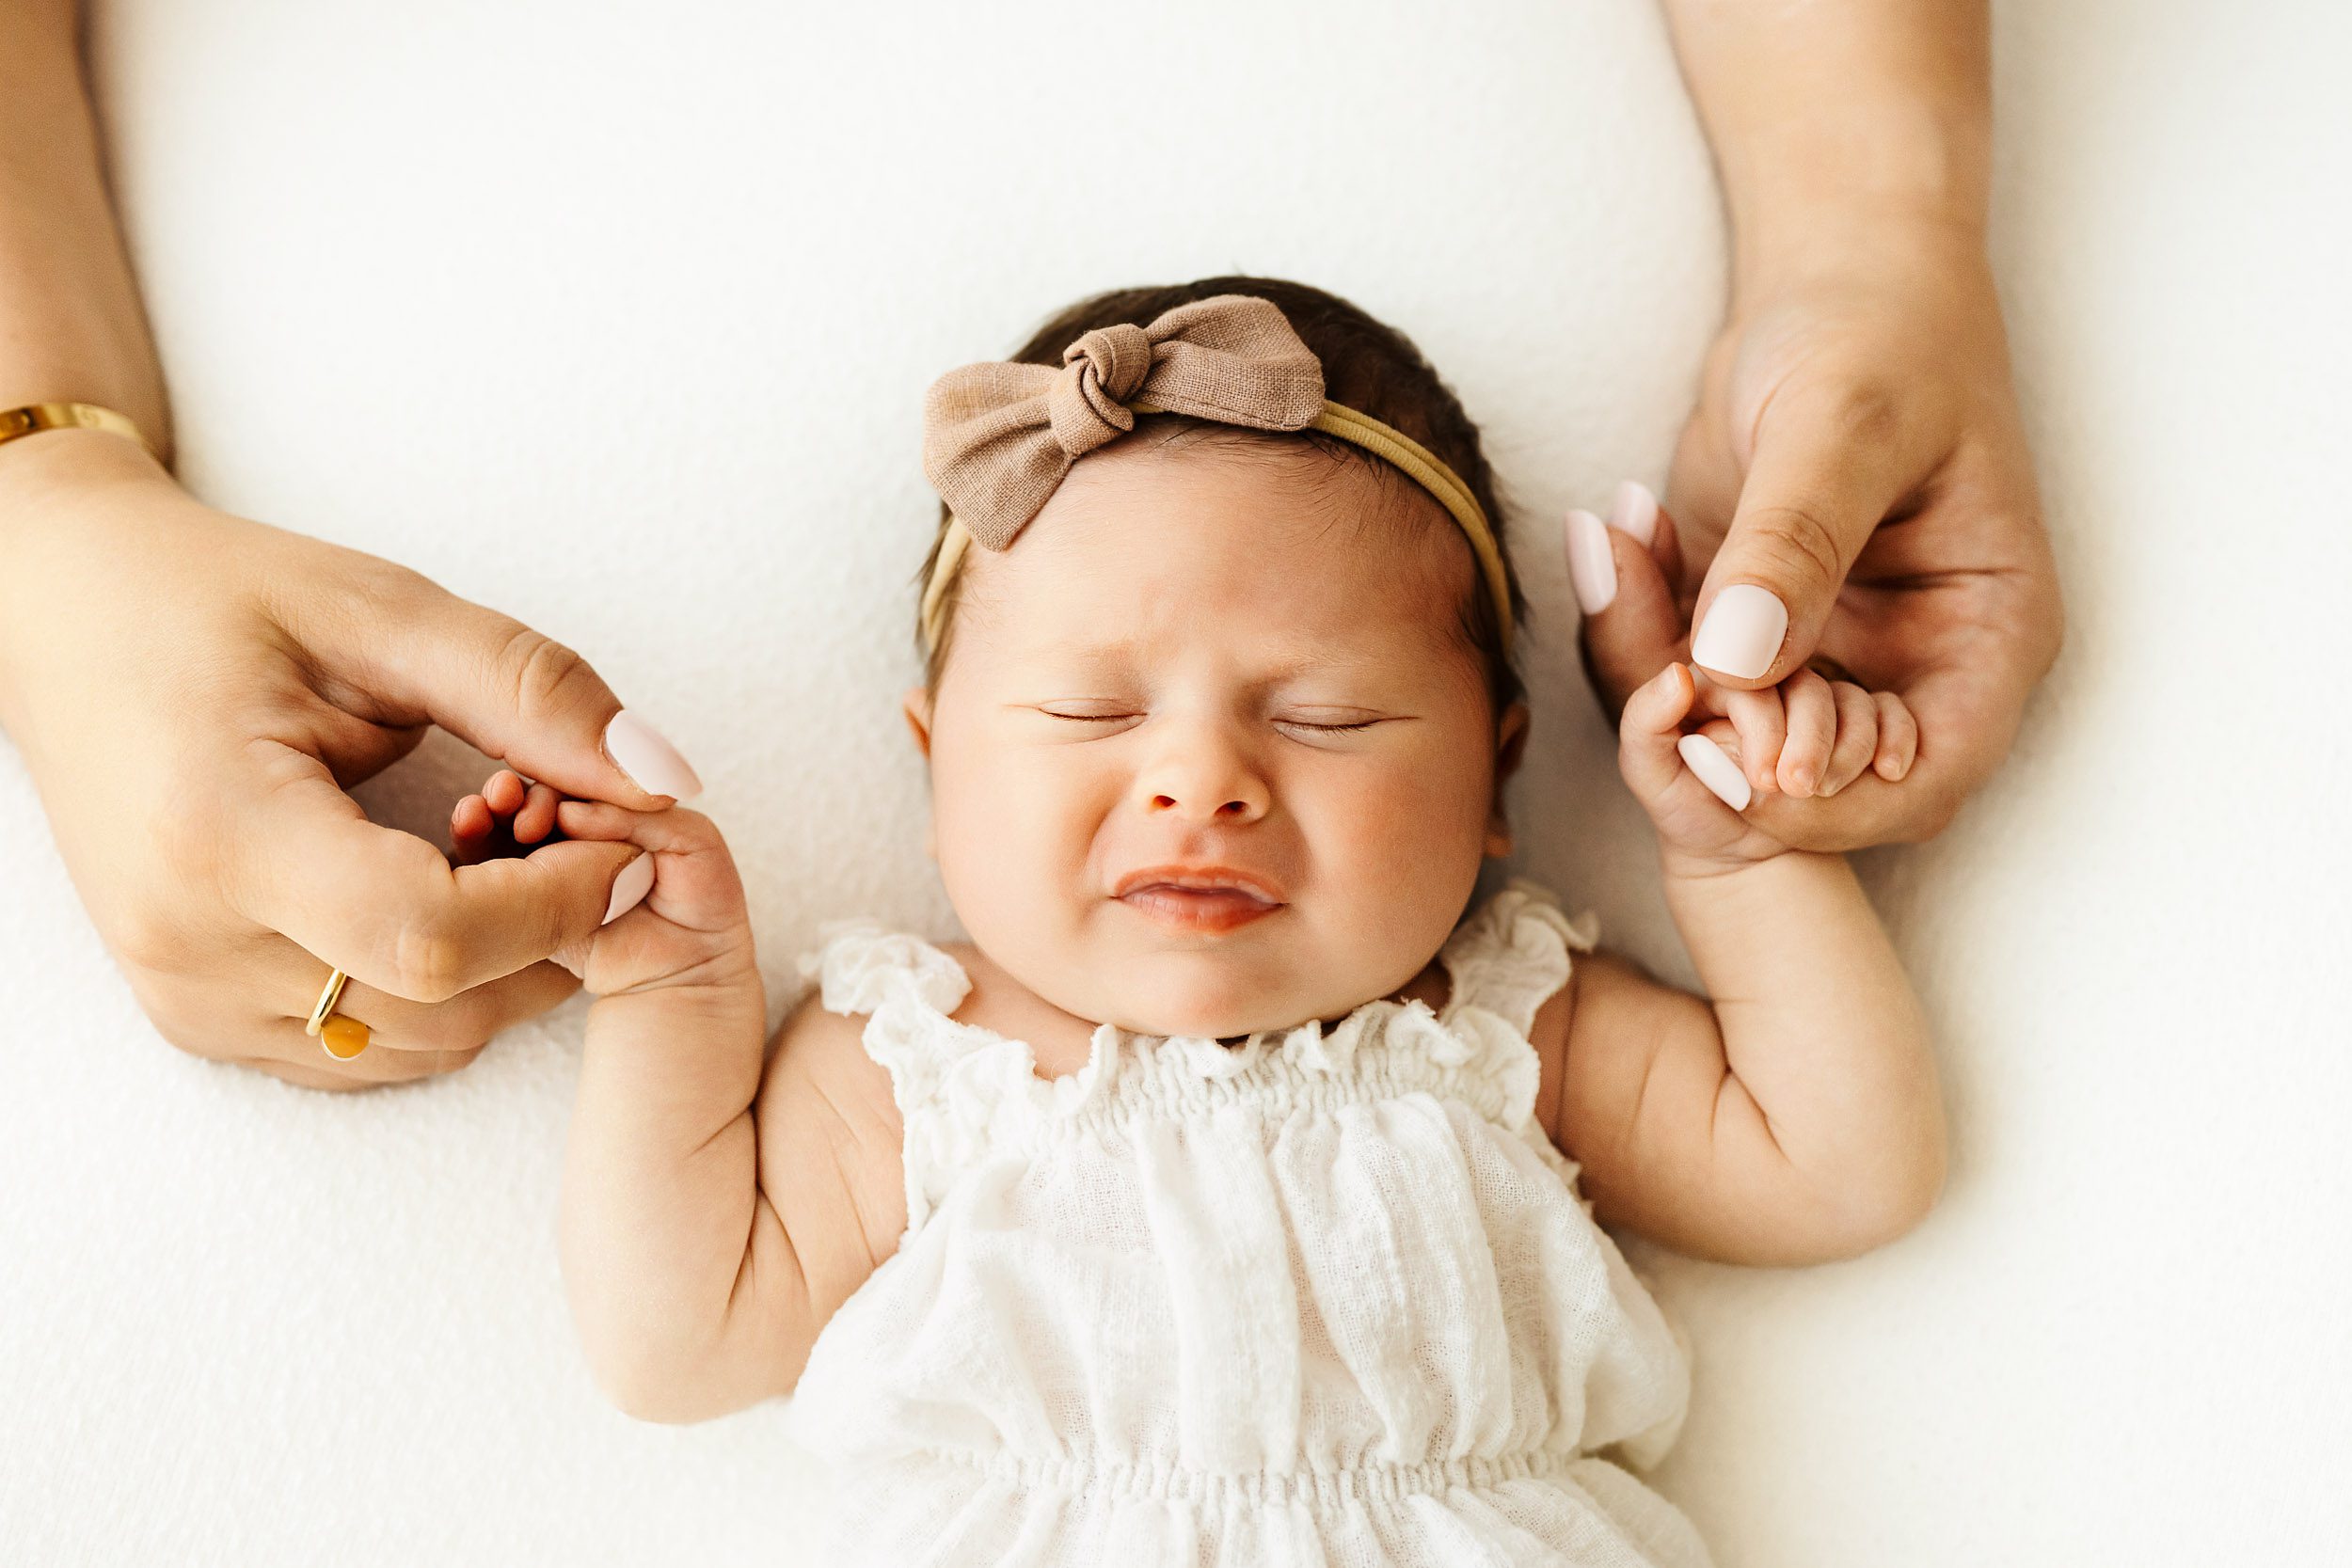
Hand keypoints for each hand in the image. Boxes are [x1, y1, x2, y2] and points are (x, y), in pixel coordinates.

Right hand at [0, 433, 704, 1089]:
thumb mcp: (385, 612)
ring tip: (493, 844)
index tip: (625, 833)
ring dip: (505, 966)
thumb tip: (668, 780)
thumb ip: (534, 692)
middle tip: (565, 821)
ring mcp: (188, 997)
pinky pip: (372, 1050)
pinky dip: (445, 989)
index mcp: (220, 832)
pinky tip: (441, 889)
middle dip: (550, 930)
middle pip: (444, 1007)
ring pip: (423, 1044)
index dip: (561, 901)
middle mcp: (188, 943)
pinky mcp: (201, 1020)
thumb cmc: (218, 601)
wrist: (69, 621)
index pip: (432, 939)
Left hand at [1579, 222, 2061, 847]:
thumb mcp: (1843, 425)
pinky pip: (1672, 675)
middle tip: (1650, 666)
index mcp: (1983, 642)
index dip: (1823, 803)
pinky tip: (1616, 536)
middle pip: (1807, 785)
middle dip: (1713, 747)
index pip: (1918, 782)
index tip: (1728, 758)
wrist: (1834, 278)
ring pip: (1721, 737)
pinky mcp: (1742, 633)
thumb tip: (1735, 665)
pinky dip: (1626, 628)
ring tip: (1618, 553)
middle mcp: (1906, 671)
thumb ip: (1792, 543)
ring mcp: (1820, 659)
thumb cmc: (1877, 333)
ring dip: (1649, 676)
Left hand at [1617, 659, 1915, 876]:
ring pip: (1854, 694)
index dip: (1763, 725)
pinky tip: (1890, 769)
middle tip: (1798, 789)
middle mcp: (1777, 667)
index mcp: (1725, 665)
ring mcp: (1821, 690)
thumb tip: (1676, 676)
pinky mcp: (1859, 714)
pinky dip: (1895, 735)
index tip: (1762, 779)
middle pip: (1810, 681)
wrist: (1737, 852)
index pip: (1755, 672)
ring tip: (1829, 791)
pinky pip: (1891, 709)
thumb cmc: (1689, 809)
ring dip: (1853, 742)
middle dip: (1810, 738)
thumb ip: (1646, 720)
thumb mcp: (1650, 772)